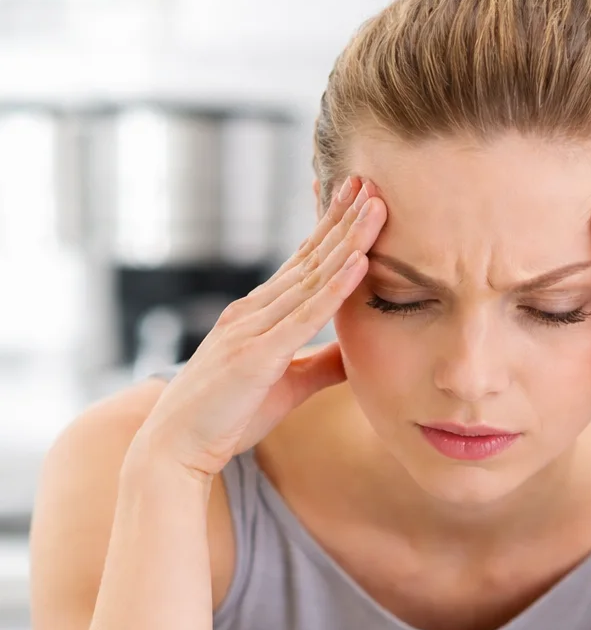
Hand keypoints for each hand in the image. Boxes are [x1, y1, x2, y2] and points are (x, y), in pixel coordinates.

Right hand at [133, 176, 386, 480]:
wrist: (177, 448)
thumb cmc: (227, 416)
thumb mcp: (287, 384)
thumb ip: (322, 363)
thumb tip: (357, 349)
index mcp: (260, 314)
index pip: (304, 262)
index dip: (332, 229)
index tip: (359, 198)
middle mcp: (254, 310)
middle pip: (310, 256)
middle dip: (342, 218)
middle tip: (372, 181)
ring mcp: (254, 328)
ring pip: (311, 276)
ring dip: (347, 240)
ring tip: (376, 207)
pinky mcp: (258, 355)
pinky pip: (305, 315)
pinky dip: (335, 287)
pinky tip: (358, 261)